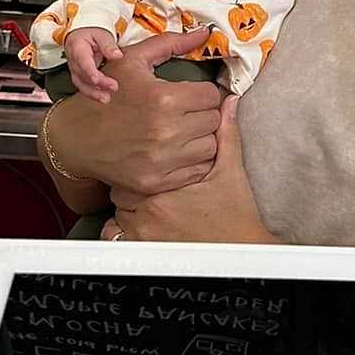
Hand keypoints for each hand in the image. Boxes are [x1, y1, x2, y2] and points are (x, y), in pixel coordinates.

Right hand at [39, 27, 222, 201]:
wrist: (75, 137)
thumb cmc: (107, 95)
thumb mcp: (133, 61)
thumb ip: (170, 44)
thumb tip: (204, 33)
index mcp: (162, 98)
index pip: (211, 96)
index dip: (202, 93)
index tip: (190, 95)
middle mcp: (165, 131)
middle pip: (214, 121)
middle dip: (202, 114)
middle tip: (186, 113)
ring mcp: (160, 160)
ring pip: (210, 148)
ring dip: (201, 138)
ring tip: (183, 131)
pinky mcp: (156, 181)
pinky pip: (197, 171)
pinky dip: (192, 161)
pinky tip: (177, 150)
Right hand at [62, 26, 123, 103]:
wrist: (80, 33)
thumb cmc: (91, 31)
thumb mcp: (101, 34)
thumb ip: (109, 45)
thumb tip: (118, 56)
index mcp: (77, 48)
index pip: (83, 62)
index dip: (90, 72)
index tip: (97, 79)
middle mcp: (73, 60)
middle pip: (82, 75)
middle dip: (96, 85)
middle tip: (113, 88)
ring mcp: (74, 68)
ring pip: (80, 83)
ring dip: (93, 93)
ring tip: (106, 99)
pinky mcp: (79, 74)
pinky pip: (83, 85)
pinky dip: (92, 92)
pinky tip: (102, 97)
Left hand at [117, 96, 273, 241]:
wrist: (239, 251)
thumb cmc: (236, 214)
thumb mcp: (231, 173)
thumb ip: (226, 137)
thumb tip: (228, 104)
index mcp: (169, 185)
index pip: (138, 160)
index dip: (146, 159)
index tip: (152, 160)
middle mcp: (151, 208)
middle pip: (125, 185)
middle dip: (136, 182)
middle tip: (151, 182)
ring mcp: (144, 231)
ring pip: (119, 209)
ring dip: (129, 206)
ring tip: (149, 205)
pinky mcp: (143, 248)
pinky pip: (115, 234)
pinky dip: (121, 230)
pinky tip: (140, 225)